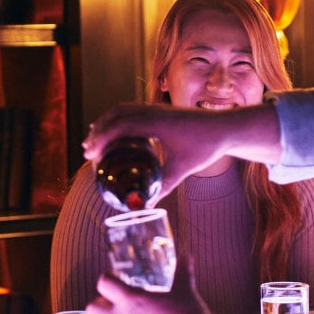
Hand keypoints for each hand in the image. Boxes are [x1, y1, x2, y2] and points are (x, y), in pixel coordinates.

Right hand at [82, 102, 280, 206]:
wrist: (226, 127)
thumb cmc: (206, 146)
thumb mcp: (182, 169)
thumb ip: (163, 186)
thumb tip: (147, 206)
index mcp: (156, 123)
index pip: (121, 126)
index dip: (102, 139)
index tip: (91, 153)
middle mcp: (154, 111)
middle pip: (116, 116)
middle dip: (98, 132)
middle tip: (87, 150)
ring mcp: (157, 108)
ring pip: (123, 110)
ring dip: (106, 122)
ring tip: (94, 138)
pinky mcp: (161, 110)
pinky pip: (133, 109)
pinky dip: (119, 118)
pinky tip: (116, 131)